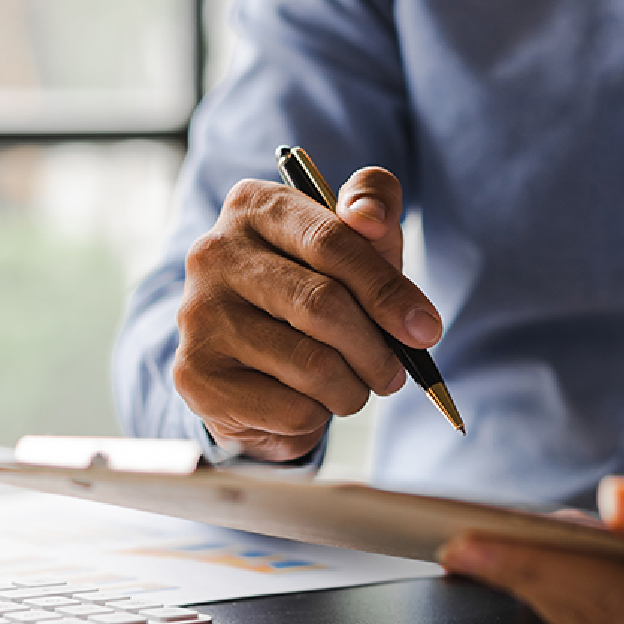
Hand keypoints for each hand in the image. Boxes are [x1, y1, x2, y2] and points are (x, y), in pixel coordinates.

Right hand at [174, 168, 442, 461]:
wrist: (249, 360)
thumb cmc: (314, 291)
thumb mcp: (355, 243)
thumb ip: (374, 209)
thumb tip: (371, 217)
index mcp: (255, 207)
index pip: (334, 241)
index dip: (388, 291)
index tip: (425, 329)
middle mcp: (215, 254)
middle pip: (324, 306)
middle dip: (375, 350)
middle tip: (393, 373)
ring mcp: (199, 315)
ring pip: (312, 365)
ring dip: (352, 389)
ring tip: (352, 387)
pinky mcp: (198, 375)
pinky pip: (291, 409)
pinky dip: (319, 416)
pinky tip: (309, 402)